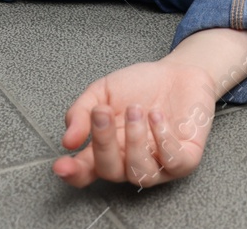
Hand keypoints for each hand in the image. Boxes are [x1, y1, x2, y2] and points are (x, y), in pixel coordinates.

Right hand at [53, 59, 217, 188]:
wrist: (177, 73)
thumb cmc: (140, 87)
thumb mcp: (102, 92)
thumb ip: (81, 112)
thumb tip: (68, 140)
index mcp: (107, 150)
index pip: (85, 172)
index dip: (72, 173)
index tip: (61, 165)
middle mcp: (129, 162)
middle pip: (110, 171)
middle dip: (103, 143)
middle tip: (102, 113)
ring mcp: (157, 164)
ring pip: (140, 172)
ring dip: (134, 140)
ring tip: (135, 109)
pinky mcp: (185, 159)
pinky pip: (172, 161)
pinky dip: (163, 138)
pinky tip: (156, 115)